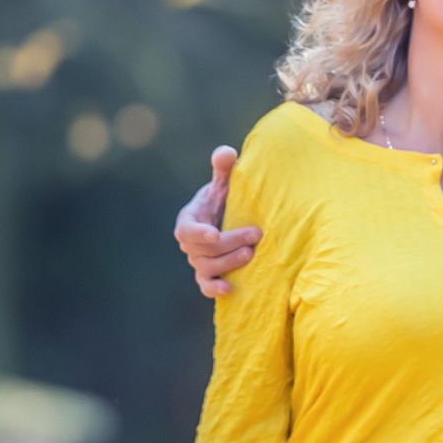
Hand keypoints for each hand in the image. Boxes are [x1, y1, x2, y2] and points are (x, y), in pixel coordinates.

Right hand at [174, 145, 259, 296]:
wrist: (229, 220)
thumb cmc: (225, 199)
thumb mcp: (225, 182)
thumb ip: (224, 168)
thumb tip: (226, 153)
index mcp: (189, 219)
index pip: (187, 230)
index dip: (199, 234)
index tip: (215, 234)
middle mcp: (190, 243)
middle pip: (203, 250)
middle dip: (229, 243)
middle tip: (256, 235)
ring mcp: (198, 261)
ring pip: (206, 268)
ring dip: (228, 262)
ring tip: (251, 253)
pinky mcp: (207, 275)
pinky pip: (206, 286)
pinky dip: (215, 289)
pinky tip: (230, 288)